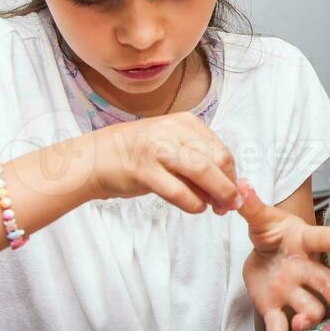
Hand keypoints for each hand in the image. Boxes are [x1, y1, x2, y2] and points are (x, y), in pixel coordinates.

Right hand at [86, 112, 241, 214]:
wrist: (94, 159)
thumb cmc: (137, 155)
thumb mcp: (171, 146)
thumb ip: (197, 160)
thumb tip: (227, 185)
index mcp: (185, 122)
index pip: (221, 149)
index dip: (232, 174)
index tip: (235, 191)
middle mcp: (173, 130)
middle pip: (217, 159)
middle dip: (229, 185)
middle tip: (230, 204)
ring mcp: (158, 149)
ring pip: (202, 172)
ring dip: (217, 194)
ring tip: (219, 208)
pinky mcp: (144, 171)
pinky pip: (178, 190)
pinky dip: (193, 203)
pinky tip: (197, 208)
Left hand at [237, 180, 329, 330]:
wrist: (264, 253)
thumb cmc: (270, 231)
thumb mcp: (260, 217)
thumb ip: (250, 204)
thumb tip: (238, 183)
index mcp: (302, 242)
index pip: (322, 239)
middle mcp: (304, 268)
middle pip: (324, 279)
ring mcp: (293, 290)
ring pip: (309, 304)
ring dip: (309, 315)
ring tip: (301, 324)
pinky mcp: (276, 308)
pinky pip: (280, 328)